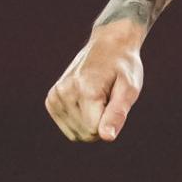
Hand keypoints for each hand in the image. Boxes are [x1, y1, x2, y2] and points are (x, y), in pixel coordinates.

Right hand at [45, 21, 145, 141]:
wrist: (109, 44)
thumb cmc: (123, 67)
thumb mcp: (130, 89)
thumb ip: (118, 114)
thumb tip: (106, 137)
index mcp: (86, 91)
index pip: (96, 132)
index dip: (110, 121)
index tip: (114, 100)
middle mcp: (66, 93)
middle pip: (85, 134)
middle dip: (100, 123)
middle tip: (106, 98)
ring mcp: (55, 96)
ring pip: (76, 134)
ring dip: (90, 122)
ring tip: (97, 97)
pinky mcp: (51, 100)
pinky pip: (69, 128)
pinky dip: (80, 120)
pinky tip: (86, 100)